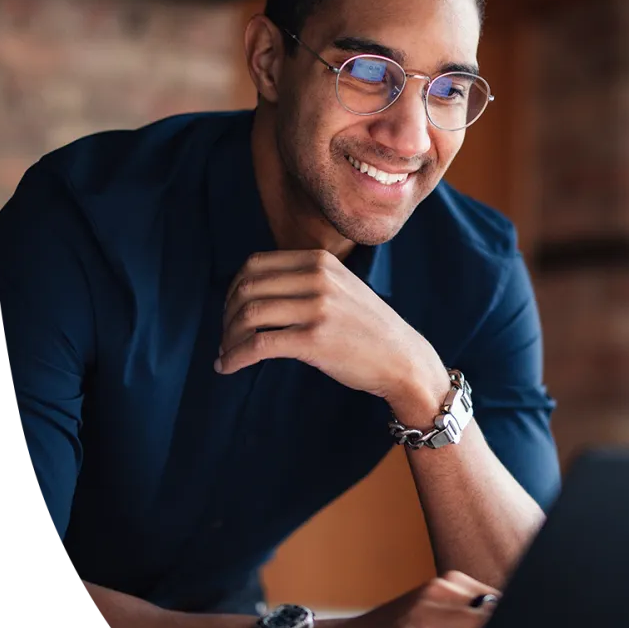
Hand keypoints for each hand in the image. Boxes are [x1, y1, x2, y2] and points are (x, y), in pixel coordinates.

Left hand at [215, 249, 448, 409]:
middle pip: (247, 287)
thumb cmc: (369, 330)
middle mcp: (318, 278)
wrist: (403, 359)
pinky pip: (258, 344)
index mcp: (321, 261)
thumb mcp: (342, 288)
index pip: (256, 264)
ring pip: (249, 315)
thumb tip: (254, 290)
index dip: (233, 289)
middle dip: (227, 314)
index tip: (230, 311)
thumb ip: (306, 280)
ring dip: (228, 337)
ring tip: (225, 353)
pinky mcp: (314, 339)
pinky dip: (235, 356)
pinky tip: (227, 366)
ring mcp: (317, 308)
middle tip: (226, 336)